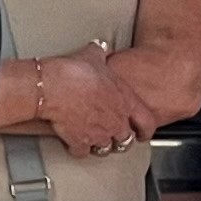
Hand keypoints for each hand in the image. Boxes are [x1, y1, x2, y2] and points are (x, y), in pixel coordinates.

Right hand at [30, 49, 147, 157]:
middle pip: (125, 140)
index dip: (146, 130)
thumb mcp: (93, 56)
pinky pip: (82, 152)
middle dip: (120, 139)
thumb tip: (99, 48)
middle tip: (115, 137)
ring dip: (100, 145)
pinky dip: (78, 148)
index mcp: (125, 101)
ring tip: (94, 140)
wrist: (53, 87)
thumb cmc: (75, 73)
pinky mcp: (79, 142)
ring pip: (105, 149)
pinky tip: (73, 142)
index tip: (143, 134)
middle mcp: (116, 122)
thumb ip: (100, 54)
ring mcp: (98, 135)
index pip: (146, 122)